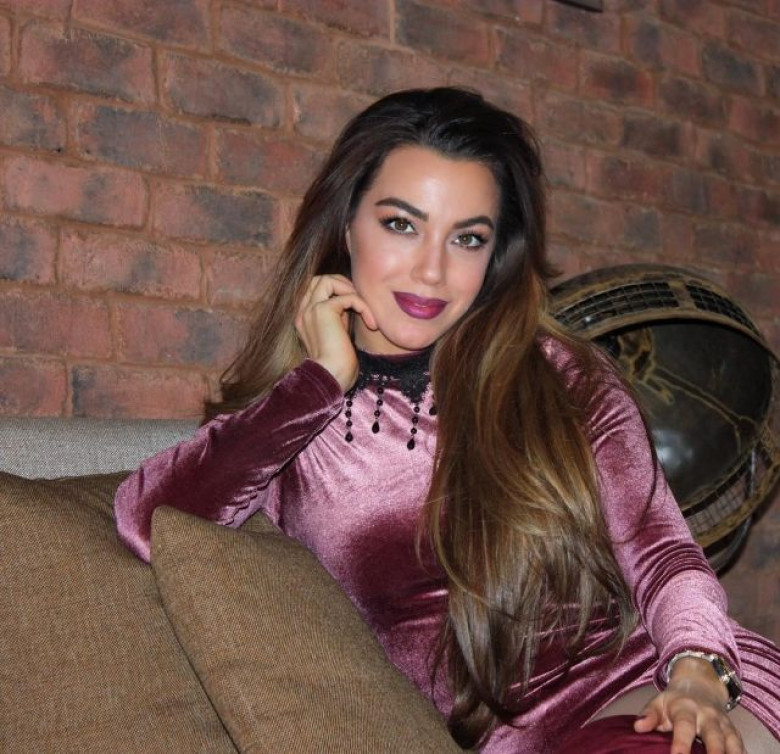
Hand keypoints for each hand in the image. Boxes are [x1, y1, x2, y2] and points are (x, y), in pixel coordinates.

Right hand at [294, 275, 377, 391]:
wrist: (331, 377)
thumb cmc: (337, 364)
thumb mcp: (336, 334)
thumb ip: (338, 317)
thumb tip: (351, 302)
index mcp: (303, 317)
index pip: (314, 288)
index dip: (335, 290)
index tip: (353, 306)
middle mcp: (302, 311)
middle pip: (319, 279)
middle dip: (342, 284)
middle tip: (360, 303)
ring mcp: (310, 309)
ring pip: (328, 280)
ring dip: (350, 290)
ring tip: (364, 309)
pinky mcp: (323, 311)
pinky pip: (348, 297)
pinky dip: (363, 306)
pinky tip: (371, 323)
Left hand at [634, 658, 743, 753]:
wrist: (700, 684)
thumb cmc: (675, 701)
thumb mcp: (659, 702)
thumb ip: (649, 715)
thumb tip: (638, 727)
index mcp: (686, 708)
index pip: (684, 726)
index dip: (681, 743)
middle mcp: (708, 716)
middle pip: (714, 736)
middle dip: (715, 753)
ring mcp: (724, 724)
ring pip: (732, 742)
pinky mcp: (734, 732)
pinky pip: (741, 747)